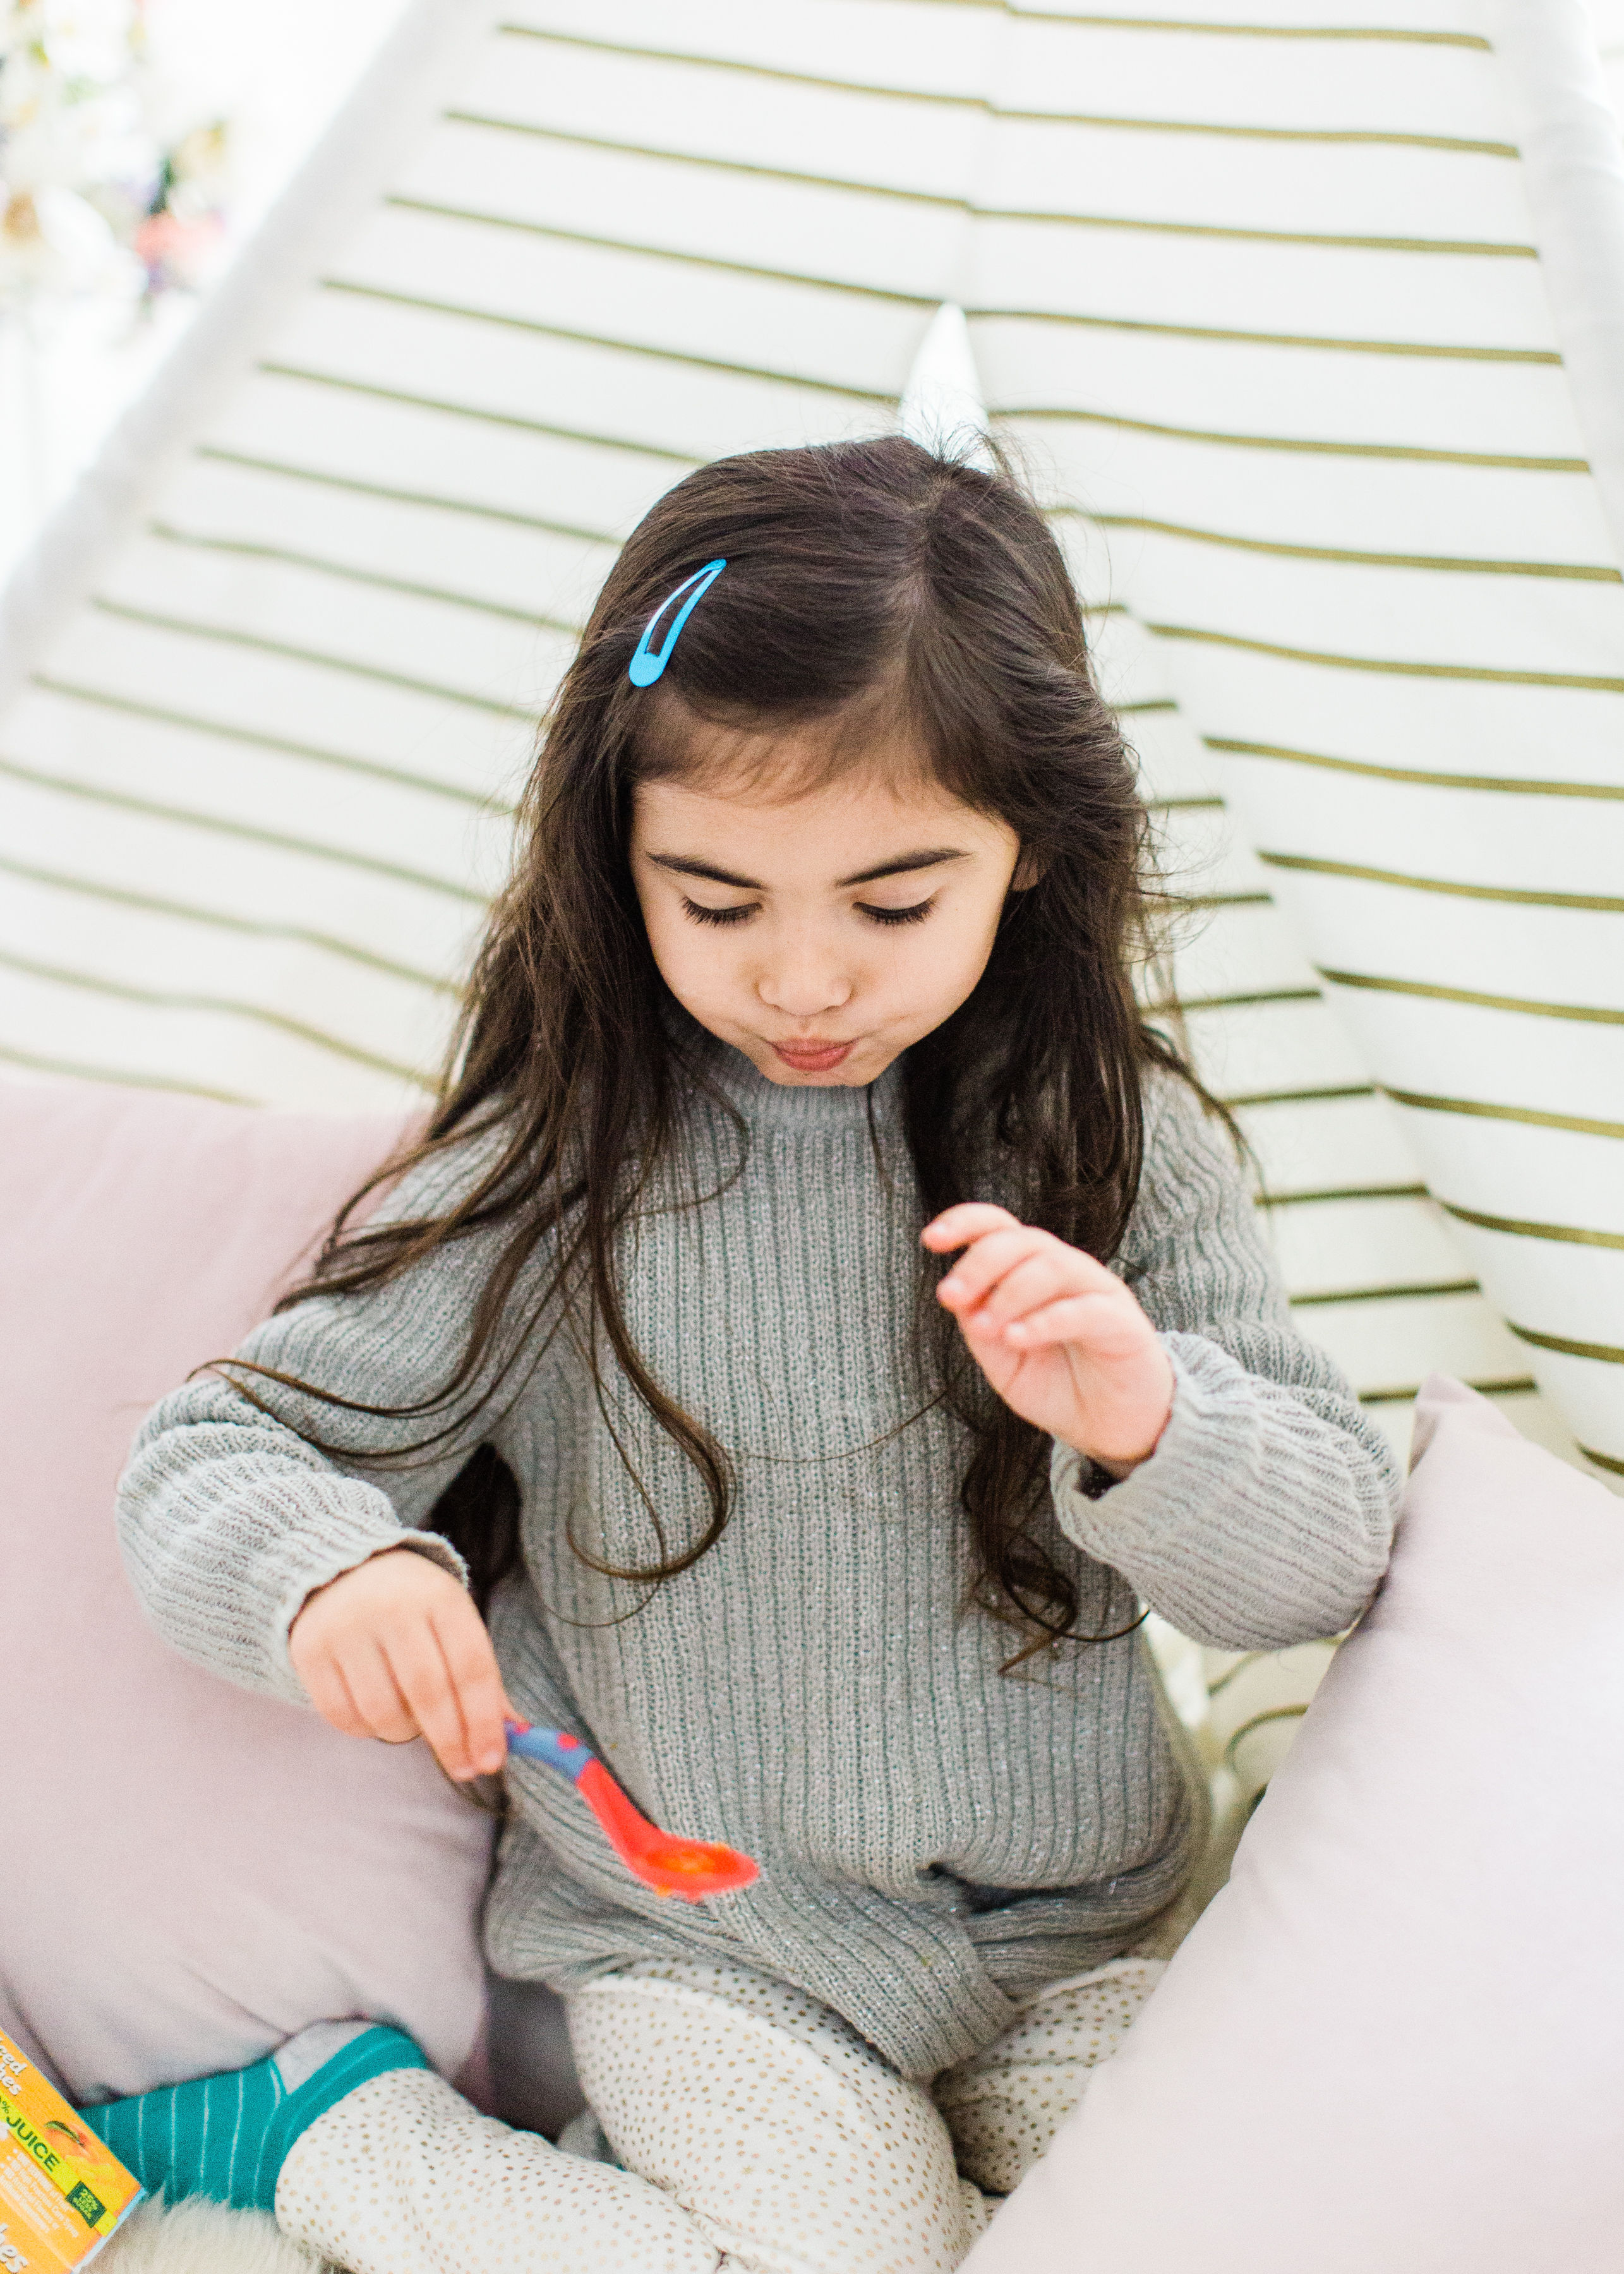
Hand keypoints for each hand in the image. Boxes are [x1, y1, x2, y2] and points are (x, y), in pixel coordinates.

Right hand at [289, 1546, 516, 1780]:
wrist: (343, 1569)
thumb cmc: (414, 1608)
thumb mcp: (454, 1623)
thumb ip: (482, 1678)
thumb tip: (516, 1732)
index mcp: (440, 1597)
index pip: (470, 1667)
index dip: (484, 1720)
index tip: (491, 1761)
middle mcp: (392, 1608)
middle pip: (428, 1691)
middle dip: (450, 1740)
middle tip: (463, 1769)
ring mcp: (346, 1628)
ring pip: (383, 1710)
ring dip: (405, 1733)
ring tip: (413, 1725)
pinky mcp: (309, 1651)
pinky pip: (342, 1716)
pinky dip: (366, 1730)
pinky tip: (377, 1716)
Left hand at [922, 1204, 1173, 1474]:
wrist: (1114, 1428)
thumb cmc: (1059, 1385)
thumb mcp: (1003, 1360)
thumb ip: (979, 1326)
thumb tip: (955, 1296)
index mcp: (1031, 1271)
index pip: (999, 1228)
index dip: (965, 1223)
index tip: (930, 1240)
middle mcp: (1066, 1270)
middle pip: (1022, 1240)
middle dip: (979, 1263)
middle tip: (949, 1296)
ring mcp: (1098, 1292)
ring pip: (1052, 1265)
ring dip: (1009, 1292)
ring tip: (986, 1328)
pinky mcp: (1123, 1323)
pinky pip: (1084, 1309)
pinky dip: (1045, 1320)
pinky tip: (1017, 1337)